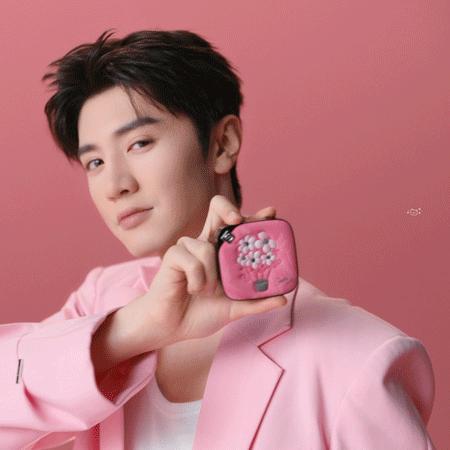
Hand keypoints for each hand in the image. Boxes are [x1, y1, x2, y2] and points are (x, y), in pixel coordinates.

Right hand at [132, 195, 286, 351]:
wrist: (173, 328)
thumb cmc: (200, 314)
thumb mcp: (234, 309)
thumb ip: (256, 303)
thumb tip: (283, 299)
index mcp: (222, 252)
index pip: (238, 226)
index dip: (254, 217)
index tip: (271, 213)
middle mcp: (206, 244)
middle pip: (217, 209)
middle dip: (228, 208)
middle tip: (238, 219)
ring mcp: (188, 248)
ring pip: (206, 246)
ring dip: (210, 274)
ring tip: (207, 291)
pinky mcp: (173, 255)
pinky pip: (191, 260)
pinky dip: (197, 279)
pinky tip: (192, 290)